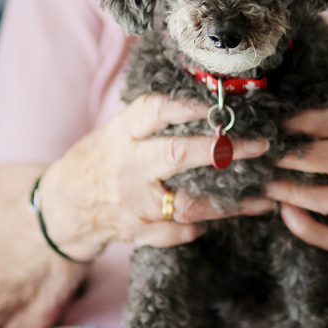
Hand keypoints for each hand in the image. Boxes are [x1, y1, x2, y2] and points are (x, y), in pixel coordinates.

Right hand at [37, 93, 273, 253]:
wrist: (63, 207)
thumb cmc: (102, 159)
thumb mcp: (118, 130)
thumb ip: (154, 117)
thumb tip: (207, 95)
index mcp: (123, 133)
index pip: (156, 112)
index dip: (190, 106)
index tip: (222, 103)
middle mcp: (129, 166)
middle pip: (176, 155)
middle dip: (220, 151)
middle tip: (259, 145)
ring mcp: (134, 202)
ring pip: (186, 203)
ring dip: (229, 201)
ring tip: (264, 193)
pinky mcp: (138, 231)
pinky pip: (177, 232)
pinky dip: (202, 227)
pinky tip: (231, 215)